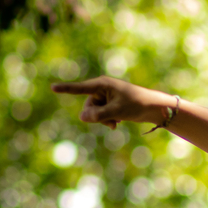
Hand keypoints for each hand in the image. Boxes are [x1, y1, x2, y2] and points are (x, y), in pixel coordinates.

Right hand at [50, 76, 174, 128]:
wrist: (154, 108)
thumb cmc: (137, 105)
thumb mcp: (117, 112)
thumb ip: (98, 115)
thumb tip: (81, 117)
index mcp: (103, 84)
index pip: (81, 88)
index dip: (66, 89)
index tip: (52, 88)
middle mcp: (102, 88)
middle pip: (88, 106)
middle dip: (97, 117)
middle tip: (111, 123)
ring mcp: (106, 96)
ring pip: (94, 112)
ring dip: (103, 120)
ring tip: (117, 122)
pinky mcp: (110, 103)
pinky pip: (101, 114)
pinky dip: (108, 119)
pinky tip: (118, 121)